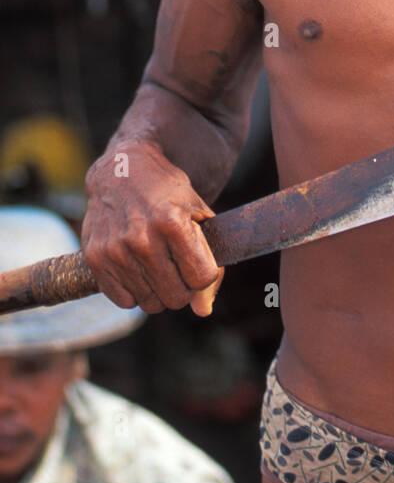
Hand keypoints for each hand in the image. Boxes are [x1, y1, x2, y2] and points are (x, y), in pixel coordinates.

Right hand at [82, 141, 223, 316]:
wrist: (123, 171)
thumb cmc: (168, 193)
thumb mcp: (198, 216)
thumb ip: (209, 264)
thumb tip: (203, 312)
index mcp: (171, 223)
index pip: (202, 278)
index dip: (204, 271)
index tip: (197, 259)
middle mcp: (141, 239)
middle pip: (177, 297)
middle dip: (183, 286)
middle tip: (177, 264)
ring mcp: (115, 250)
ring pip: (151, 303)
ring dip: (159, 289)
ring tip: (157, 263)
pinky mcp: (95, 259)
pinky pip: (125, 301)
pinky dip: (135, 290)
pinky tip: (137, 267)